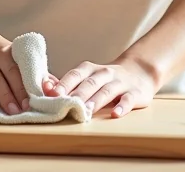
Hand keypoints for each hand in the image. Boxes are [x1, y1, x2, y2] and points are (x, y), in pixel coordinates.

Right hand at [0, 25, 58, 115]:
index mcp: (12, 52)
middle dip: (20, 92)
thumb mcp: (16, 56)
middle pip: (10, 73)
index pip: (24, 67)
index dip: (33, 82)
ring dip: (4, 97)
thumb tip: (56, 88)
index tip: (41, 97)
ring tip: (13, 112)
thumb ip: (35, 71)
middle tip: (29, 108)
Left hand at [44, 56, 160, 117]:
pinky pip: (128, 100)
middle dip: (76, 93)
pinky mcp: (135, 93)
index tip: (52, 93)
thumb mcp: (88, 77)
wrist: (139, 72)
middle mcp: (104, 73)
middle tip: (65, 104)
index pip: (75, 74)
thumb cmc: (105, 79)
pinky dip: (122, 107)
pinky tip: (115, 114)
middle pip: (89, 83)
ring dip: (95, 100)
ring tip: (86, 110)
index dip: (64, 83)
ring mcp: (120, 83)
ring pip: (106, 91)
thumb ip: (68, 83)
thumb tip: (45, 86)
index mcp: (90, 69)